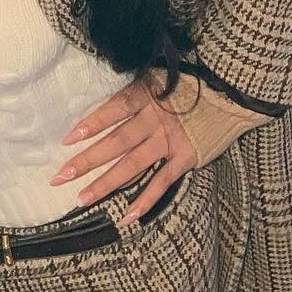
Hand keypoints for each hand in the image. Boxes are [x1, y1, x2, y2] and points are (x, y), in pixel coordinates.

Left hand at [52, 70, 198, 227]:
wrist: (231, 94)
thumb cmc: (192, 82)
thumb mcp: (160, 76)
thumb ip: (137, 91)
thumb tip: (109, 104)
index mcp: (146, 96)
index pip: (112, 111)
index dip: (90, 124)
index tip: (66, 140)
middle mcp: (154, 119)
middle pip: (115, 142)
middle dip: (86, 160)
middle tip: (60, 177)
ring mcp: (169, 141)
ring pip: (132, 165)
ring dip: (106, 183)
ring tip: (82, 198)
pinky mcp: (185, 158)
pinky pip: (162, 182)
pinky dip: (145, 200)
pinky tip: (127, 215)